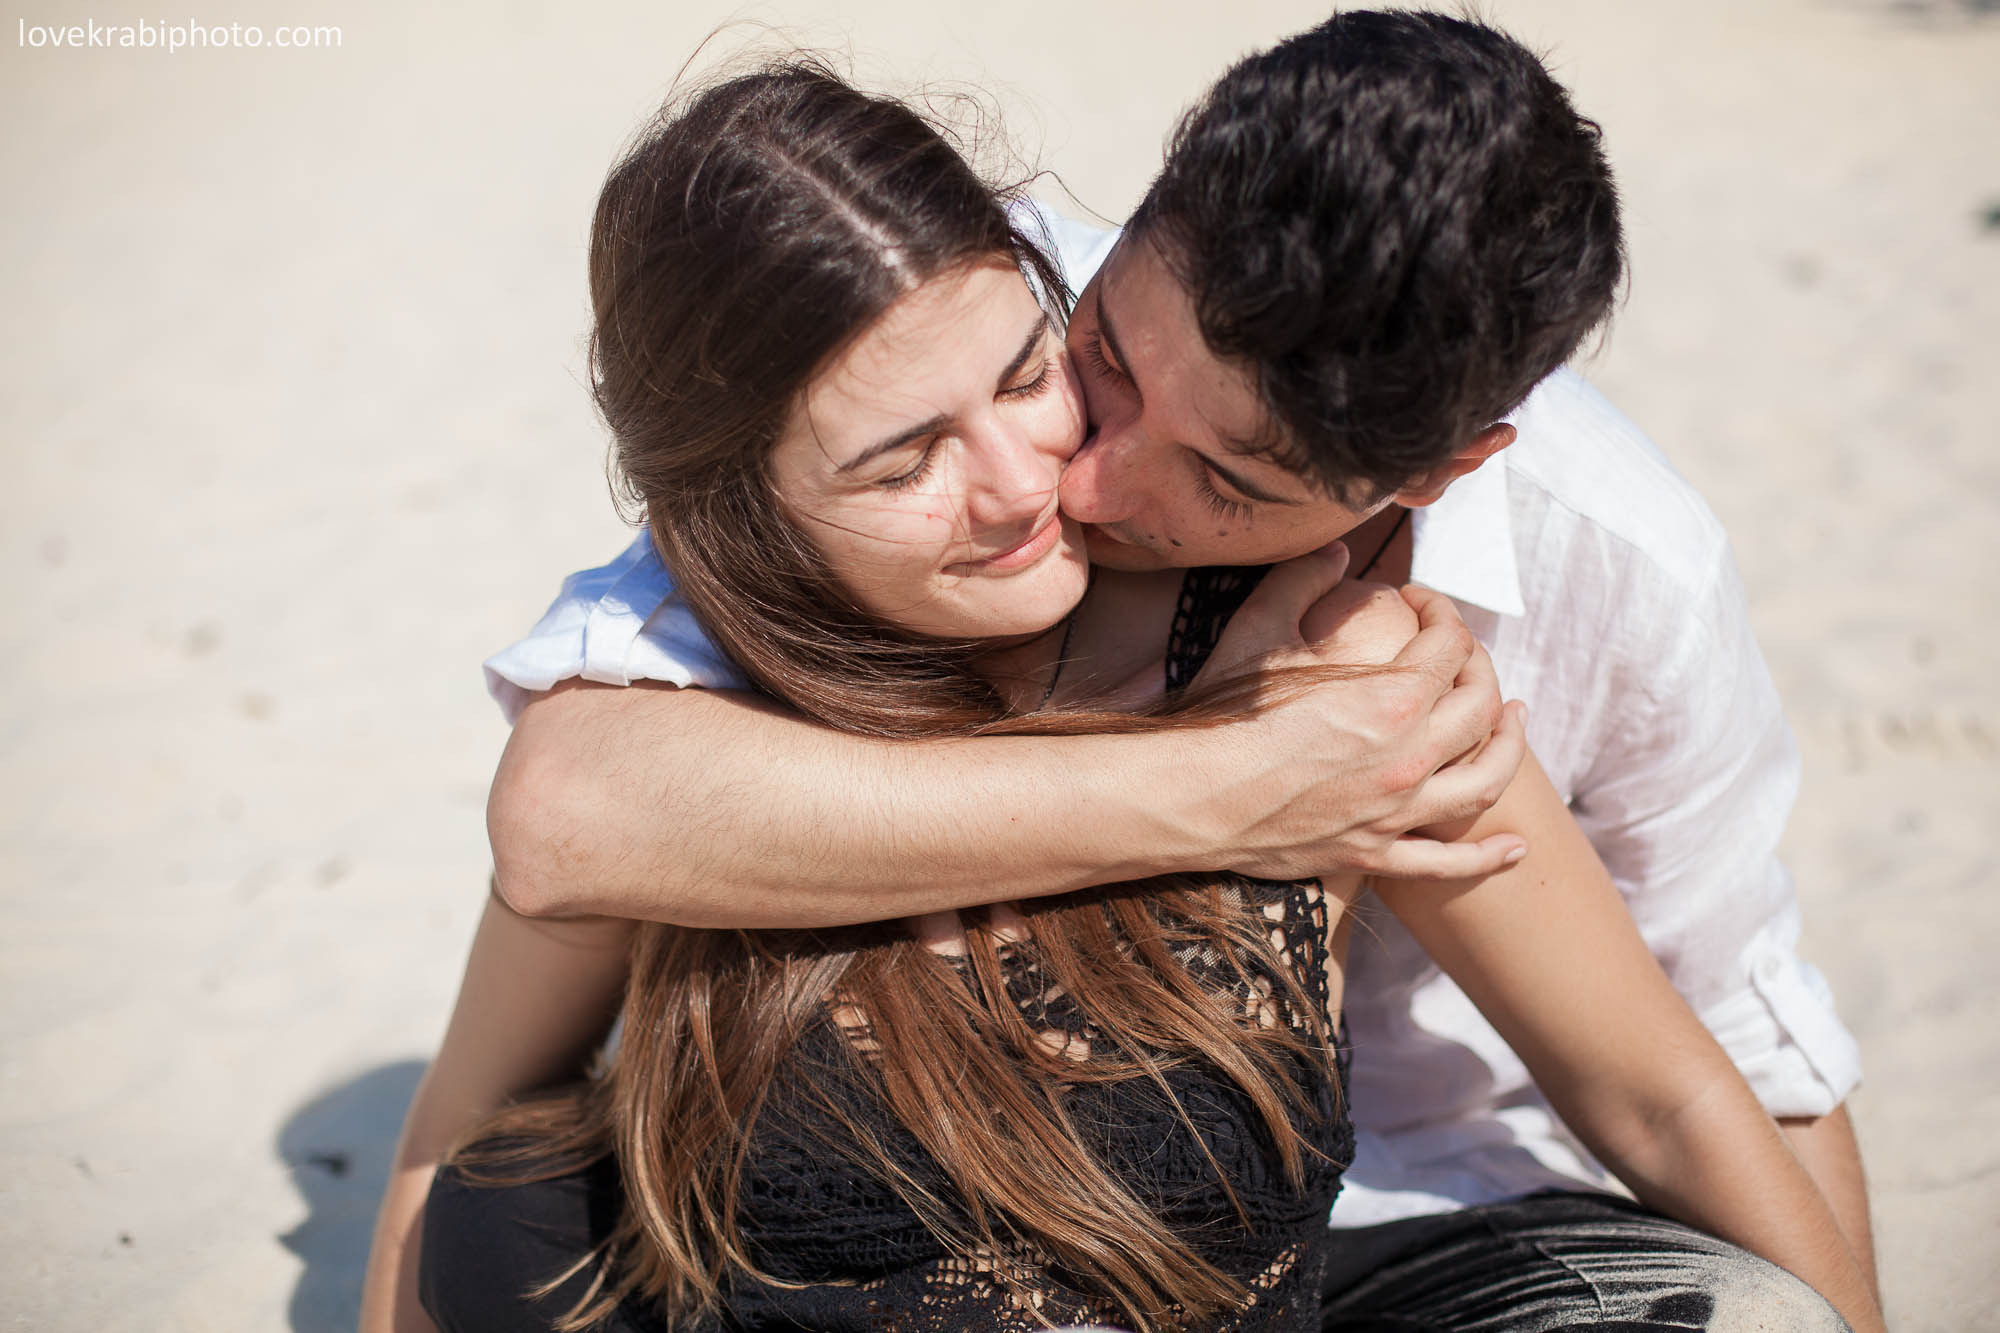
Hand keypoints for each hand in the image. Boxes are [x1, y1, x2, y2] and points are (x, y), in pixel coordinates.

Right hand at [1194, 543, 1527, 880]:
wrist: (1190, 797)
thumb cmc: (1222, 715)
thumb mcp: (1257, 631)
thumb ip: (1302, 580)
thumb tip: (1338, 552)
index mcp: (1392, 697)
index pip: (1449, 642)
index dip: (1440, 610)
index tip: (1419, 602)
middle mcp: (1410, 755)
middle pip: (1481, 704)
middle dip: (1480, 667)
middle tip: (1462, 655)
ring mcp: (1397, 811)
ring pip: (1486, 779)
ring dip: (1510, 745)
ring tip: (1514, 720)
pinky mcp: (1375, 853)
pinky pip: (1447, 862)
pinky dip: (1487, 857)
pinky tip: (1515, 848)